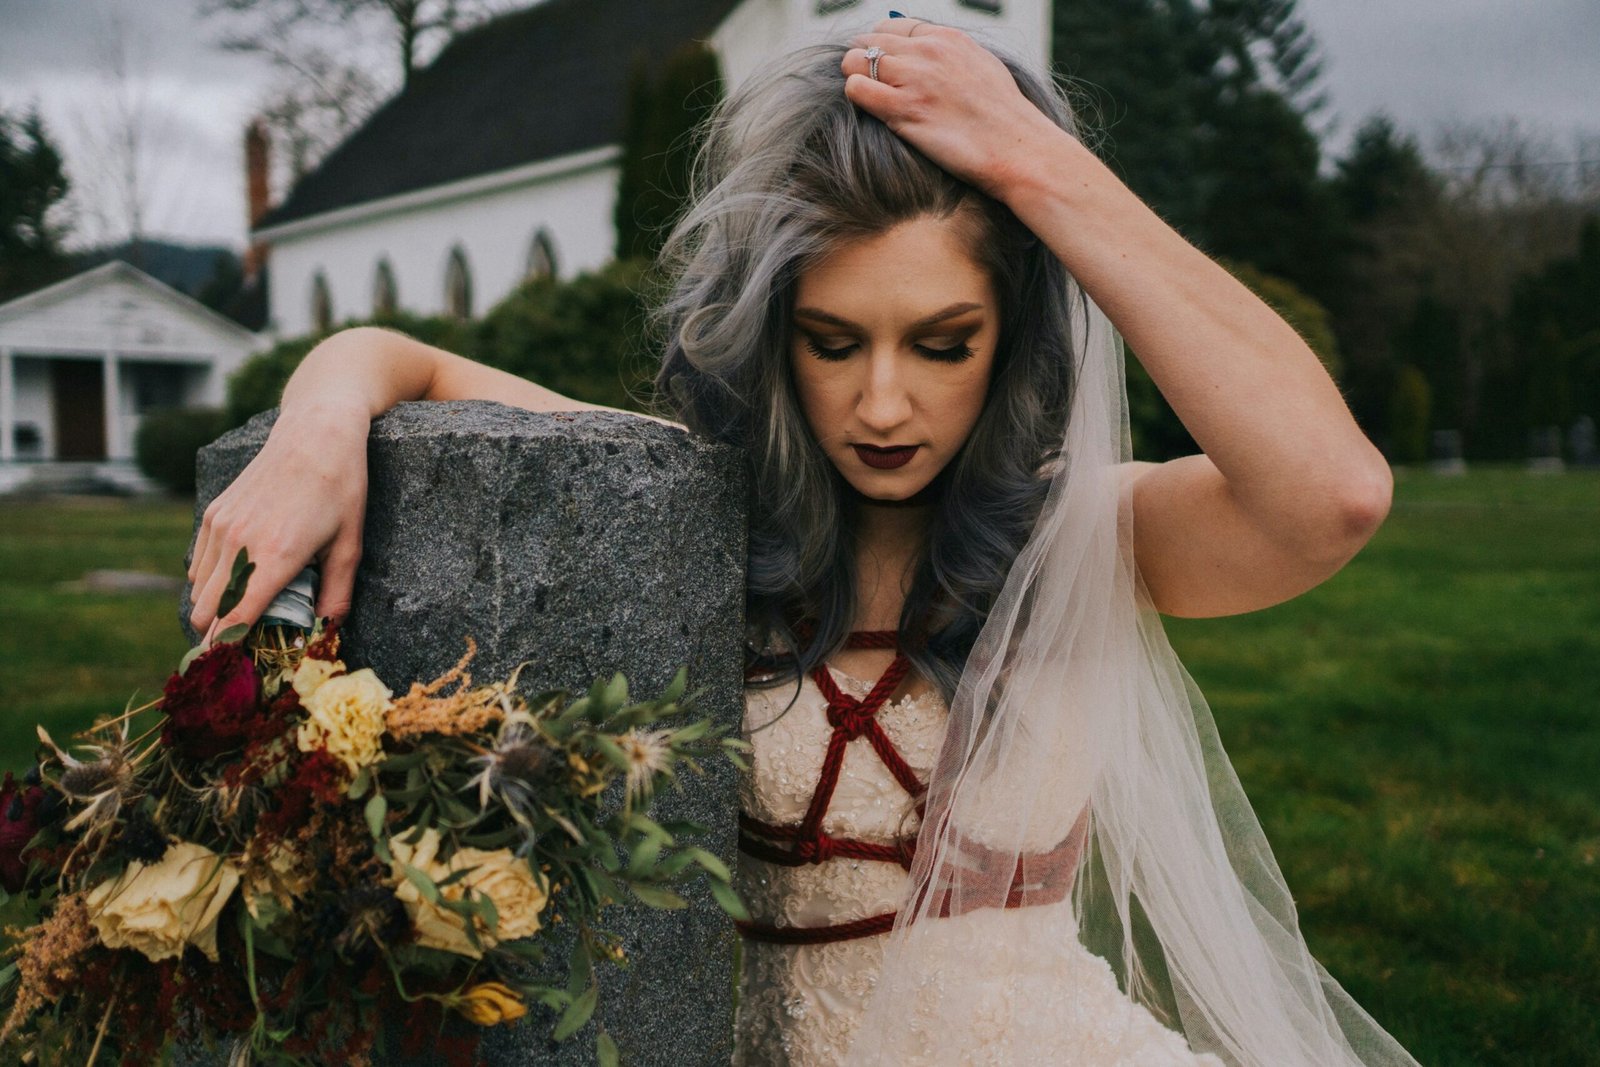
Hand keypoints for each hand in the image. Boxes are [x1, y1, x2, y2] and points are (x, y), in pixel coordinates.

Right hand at [186, 402, 369, 636]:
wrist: (315, 432)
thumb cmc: (341, 488)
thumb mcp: (350, 544)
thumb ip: (337, 594)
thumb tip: (327, 631)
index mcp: (275, 557)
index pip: (235, 621)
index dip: (230, 651)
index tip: (236, 668)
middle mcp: (239, 544)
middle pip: (207, 613)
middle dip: (220, 636)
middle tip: (246, 646)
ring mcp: (221, 526)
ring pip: (199, 591)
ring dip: (215, 609)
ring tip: (245, 616)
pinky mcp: (213, 513)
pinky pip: (199, 564)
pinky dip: (210, 581)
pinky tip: (238, 582)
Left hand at [841, 19, 1064, 199]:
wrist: (1018, 149)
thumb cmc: (1003, 118)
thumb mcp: (981, 67)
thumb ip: (951, 57)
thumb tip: (927, 52)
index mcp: (947, 39)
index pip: (891, 28)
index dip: (880, 48)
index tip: (883, 70)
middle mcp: (929, 52)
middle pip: (869, 41)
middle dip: (863, 62)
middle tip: (870, 87)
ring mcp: (915, 79)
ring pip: (855, 61)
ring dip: (855, 79)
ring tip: (868, 100)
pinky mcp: (905, 110)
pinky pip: (857, 88)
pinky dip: (856, 96)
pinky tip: (869, 111)